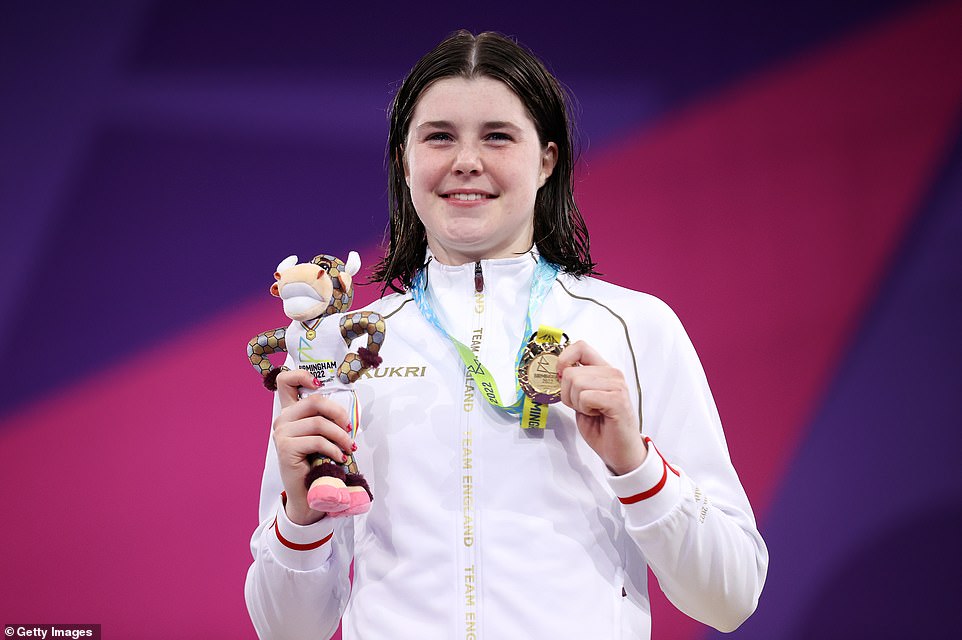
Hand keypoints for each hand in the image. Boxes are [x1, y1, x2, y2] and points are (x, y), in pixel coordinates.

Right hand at [272, 369, 354, 524]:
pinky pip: (318, 441)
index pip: (285, 381)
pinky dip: (334, 449)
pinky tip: (340, 458)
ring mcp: (281, 433)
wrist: (308, 496)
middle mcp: (282, 420)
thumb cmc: (318, 464)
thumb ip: (326, 419)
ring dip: (341, 437)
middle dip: (338, 413)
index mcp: (290, 413)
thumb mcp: (323, 436)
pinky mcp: (286, 448)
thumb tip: (347, 413)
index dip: (301, 375)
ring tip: (349, 448)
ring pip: (320, 423)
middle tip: (349, 429)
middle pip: (315, 401)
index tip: (319, 384)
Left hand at [556, 341, 646, 474]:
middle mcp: (612, 373)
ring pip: (576, 383)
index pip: (580, 347)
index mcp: (604, 370)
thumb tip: (558, 371)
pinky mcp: (617, 399)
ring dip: (576, 403)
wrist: (621, 452)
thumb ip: (573, 383)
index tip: (560, 377)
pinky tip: (597, 415)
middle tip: (582, 407)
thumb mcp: (581, 400)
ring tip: (592, 412)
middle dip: (567, 393)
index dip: (564, 359)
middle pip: (570, 371)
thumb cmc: (602, 428)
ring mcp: (617, 385)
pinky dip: (584, 409)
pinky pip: (585, 396)